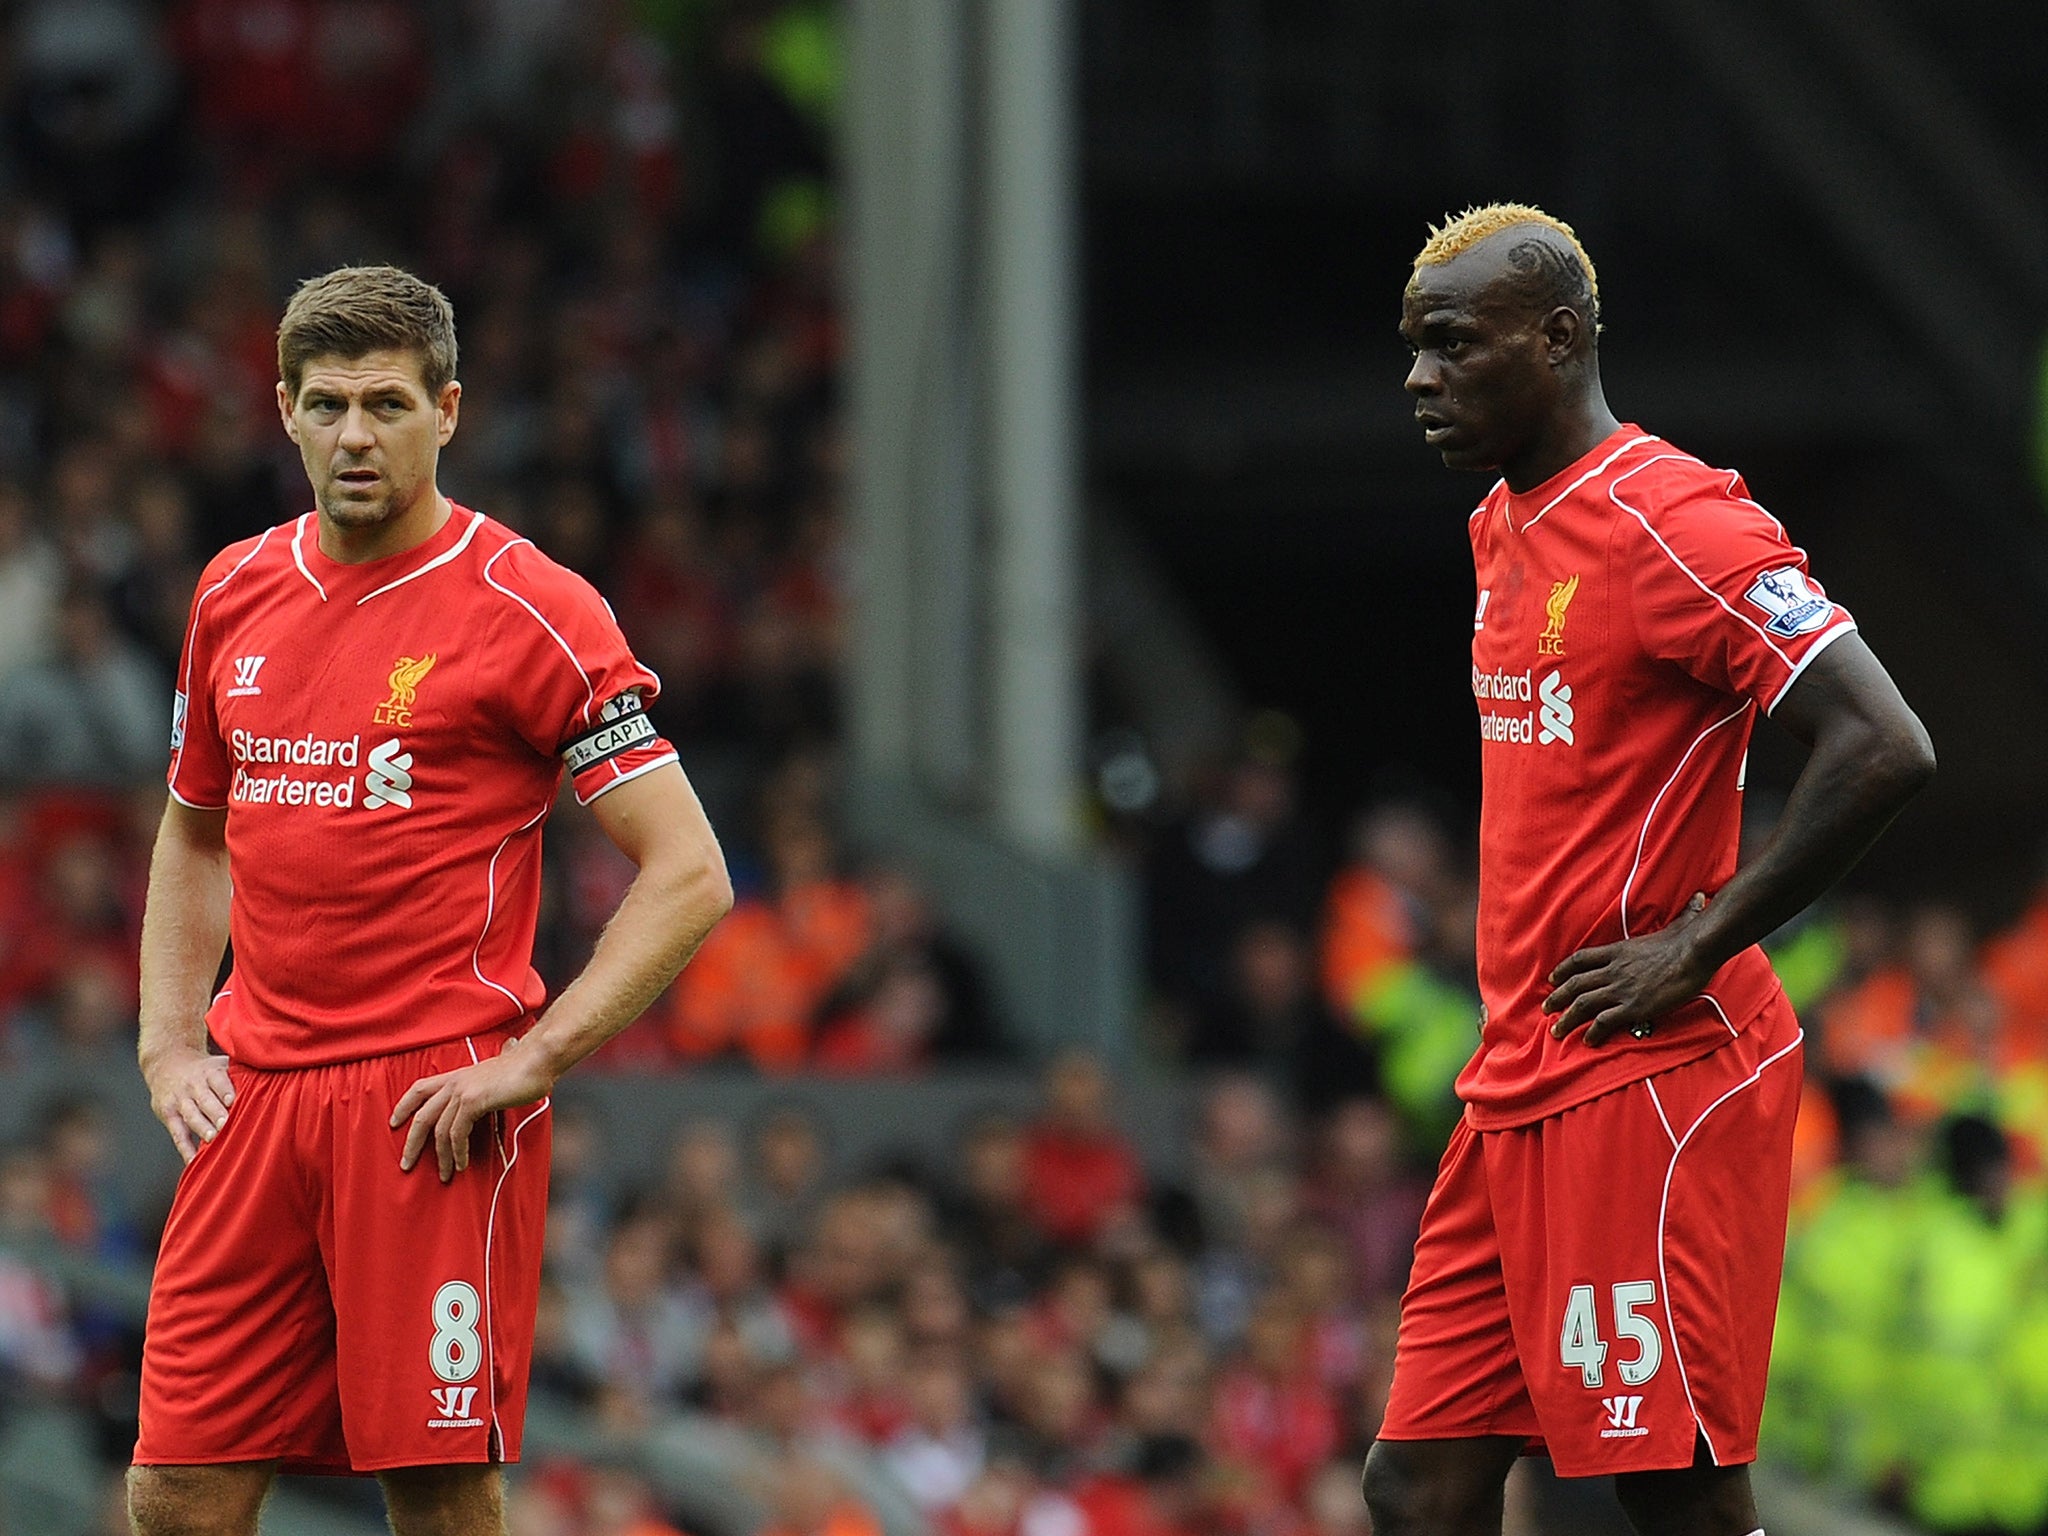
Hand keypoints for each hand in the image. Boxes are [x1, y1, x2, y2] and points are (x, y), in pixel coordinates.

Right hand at [141, 1042, 234, 1162]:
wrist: (167, 1063)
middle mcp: (194, 1086)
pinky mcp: (168, 1115)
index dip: (225, 1090)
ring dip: (202, 1128)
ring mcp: (180, 1101)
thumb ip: (240, 1073)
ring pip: (191, 1115)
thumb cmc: (203, 1069)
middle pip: (205, 1100)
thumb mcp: (219, 1064)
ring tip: (212, 1139)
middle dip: (216, 1112)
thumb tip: (272, 1081)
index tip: (232, 1101)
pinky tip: (193, 1160)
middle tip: (226, 1124)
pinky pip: (177, 1134)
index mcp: (210, 1072)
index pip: (218, 1080)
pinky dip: (185, 1148)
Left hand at [390, 1037, 555, 1182]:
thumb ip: (483, 1089)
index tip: (394, 1122)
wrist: (538, 1059)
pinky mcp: (473, 1102)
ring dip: (441, 1156)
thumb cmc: (523, 1069)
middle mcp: (454, 1082)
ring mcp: (462, 1091)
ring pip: (439, 1130)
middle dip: (412, 1143)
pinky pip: (458, 1133)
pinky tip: (461, 1163)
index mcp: (457, 1075)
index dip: (403, 1105)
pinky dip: (458, 1151)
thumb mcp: (494, 1078)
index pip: (420, 1088)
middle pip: (422, 1115)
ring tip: (445, 1174)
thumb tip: (484, 1102)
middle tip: (406, 1164)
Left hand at [1544, 892, 1713, 1045]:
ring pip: (1583, 1004)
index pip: (1581, 959)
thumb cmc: (1688, 938)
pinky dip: (1593, 1031)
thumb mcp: (1677, 924)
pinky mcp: (1633, 1006)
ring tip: (1557, 1030)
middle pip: (1575, 984)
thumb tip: (1699, 898)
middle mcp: (1613, 969)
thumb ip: (1682, 914)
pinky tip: (1588, 1040)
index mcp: (1618, 950)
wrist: (1694, 952)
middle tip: (1546, 1008)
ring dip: (1567, 1018)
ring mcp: (1621, 988)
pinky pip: (1604, 1020)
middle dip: (1557, 997)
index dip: (1563, 970)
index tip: (1552, 978)